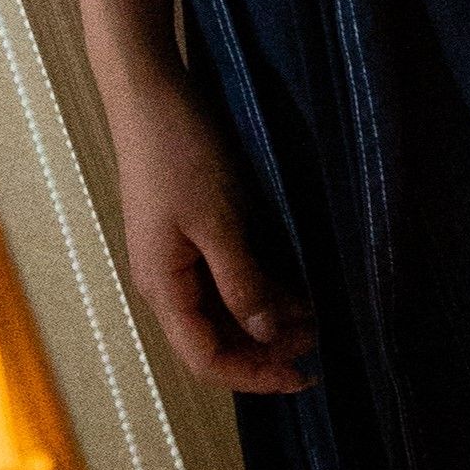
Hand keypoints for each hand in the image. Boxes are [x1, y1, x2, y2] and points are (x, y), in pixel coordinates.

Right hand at [105, 69, 315, 395]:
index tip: (303, 374)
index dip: (255, 375)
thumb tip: (269, 334)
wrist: (150, 94)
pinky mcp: (187, 236)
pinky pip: (221, 282)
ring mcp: (174, 259)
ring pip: (221, 312)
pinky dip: (257, 290)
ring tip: (314, 316)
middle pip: (214, 341)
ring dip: (265, 321)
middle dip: (266, 350)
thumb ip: (243, 282)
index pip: (206, 360)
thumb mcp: (219, 220)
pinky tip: (290, 285)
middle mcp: (165, 283)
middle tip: (319, 343)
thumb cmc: (179, 153)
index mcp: (163, 288)